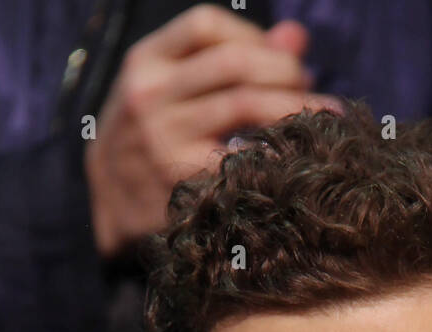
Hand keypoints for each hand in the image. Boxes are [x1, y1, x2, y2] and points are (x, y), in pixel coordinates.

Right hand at [84, 4, 343, 258]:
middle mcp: (151, 95)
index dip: (253, 37)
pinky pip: (244, 156)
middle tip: (309, 88)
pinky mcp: (184, 182)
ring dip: (295, 106)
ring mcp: (164, 140)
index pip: (206, 25)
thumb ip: (227, 59)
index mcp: (145, 62)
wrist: (107, 207)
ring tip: (324, 116)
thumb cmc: (149, 140)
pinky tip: (299, 155)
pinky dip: (278, 150)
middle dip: (284, 71)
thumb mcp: (170, 89)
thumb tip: (296, 37)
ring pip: (245, 105)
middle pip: (235, 63)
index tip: (280, 58)